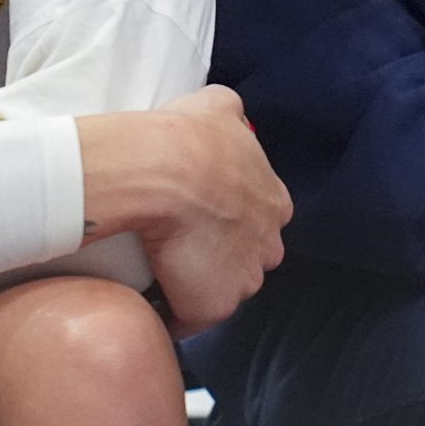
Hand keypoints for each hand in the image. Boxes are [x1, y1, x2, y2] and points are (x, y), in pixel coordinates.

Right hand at [77, 85, 290, 337]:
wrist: (164, 171)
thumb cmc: (187, 137)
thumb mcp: (218, 106)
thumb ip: (230, 112)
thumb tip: (227, 112)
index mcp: (274, 202)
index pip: (259, 219)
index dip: (231, 219)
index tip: (202, 214)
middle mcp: (268, 245)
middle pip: (247, 259)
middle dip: (221, 255)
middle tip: (181, 243)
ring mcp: (243, 280)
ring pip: (221, 289)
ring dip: (198, 284)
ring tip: (161, 271)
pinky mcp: (212, 306)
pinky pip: (190, 319)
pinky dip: (172, 312)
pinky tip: (150, 299)